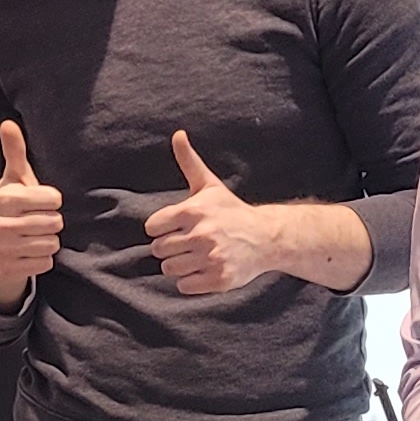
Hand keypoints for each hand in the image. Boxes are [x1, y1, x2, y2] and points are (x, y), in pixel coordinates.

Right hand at [0, 119, 64, 309]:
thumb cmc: (11, 206)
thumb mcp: (13, 179)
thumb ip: (15, 152)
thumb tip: (8, 124)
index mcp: (4, 199)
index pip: (53, 200)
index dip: (52, 200)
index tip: (42, 201)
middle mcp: (0, 225)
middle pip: (54, 223)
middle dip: (50, 222)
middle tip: (36, 220)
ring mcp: (3, 249)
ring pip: (51, 244)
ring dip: (47, 240)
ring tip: (33, 235)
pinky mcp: (9, 269)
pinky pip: (45, 263)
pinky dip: (42, 259)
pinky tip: (29, 251)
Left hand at [144, 132, 375, 293]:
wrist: (267, 237)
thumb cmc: (231, 211)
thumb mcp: (209, 185)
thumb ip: (189, 161)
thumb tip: (177, 134)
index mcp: (193, 211)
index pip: (152, 228)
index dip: (162, 228)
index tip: (178, 226)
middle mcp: (202, 235)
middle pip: (158, 250)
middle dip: (171, 247)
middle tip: (190, 242)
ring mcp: (210, 258)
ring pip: (169, 270)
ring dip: (180, 265)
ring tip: (198, 255)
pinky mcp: (218, 279)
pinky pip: (184, 286)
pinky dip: (191, 281)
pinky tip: (205, 268)